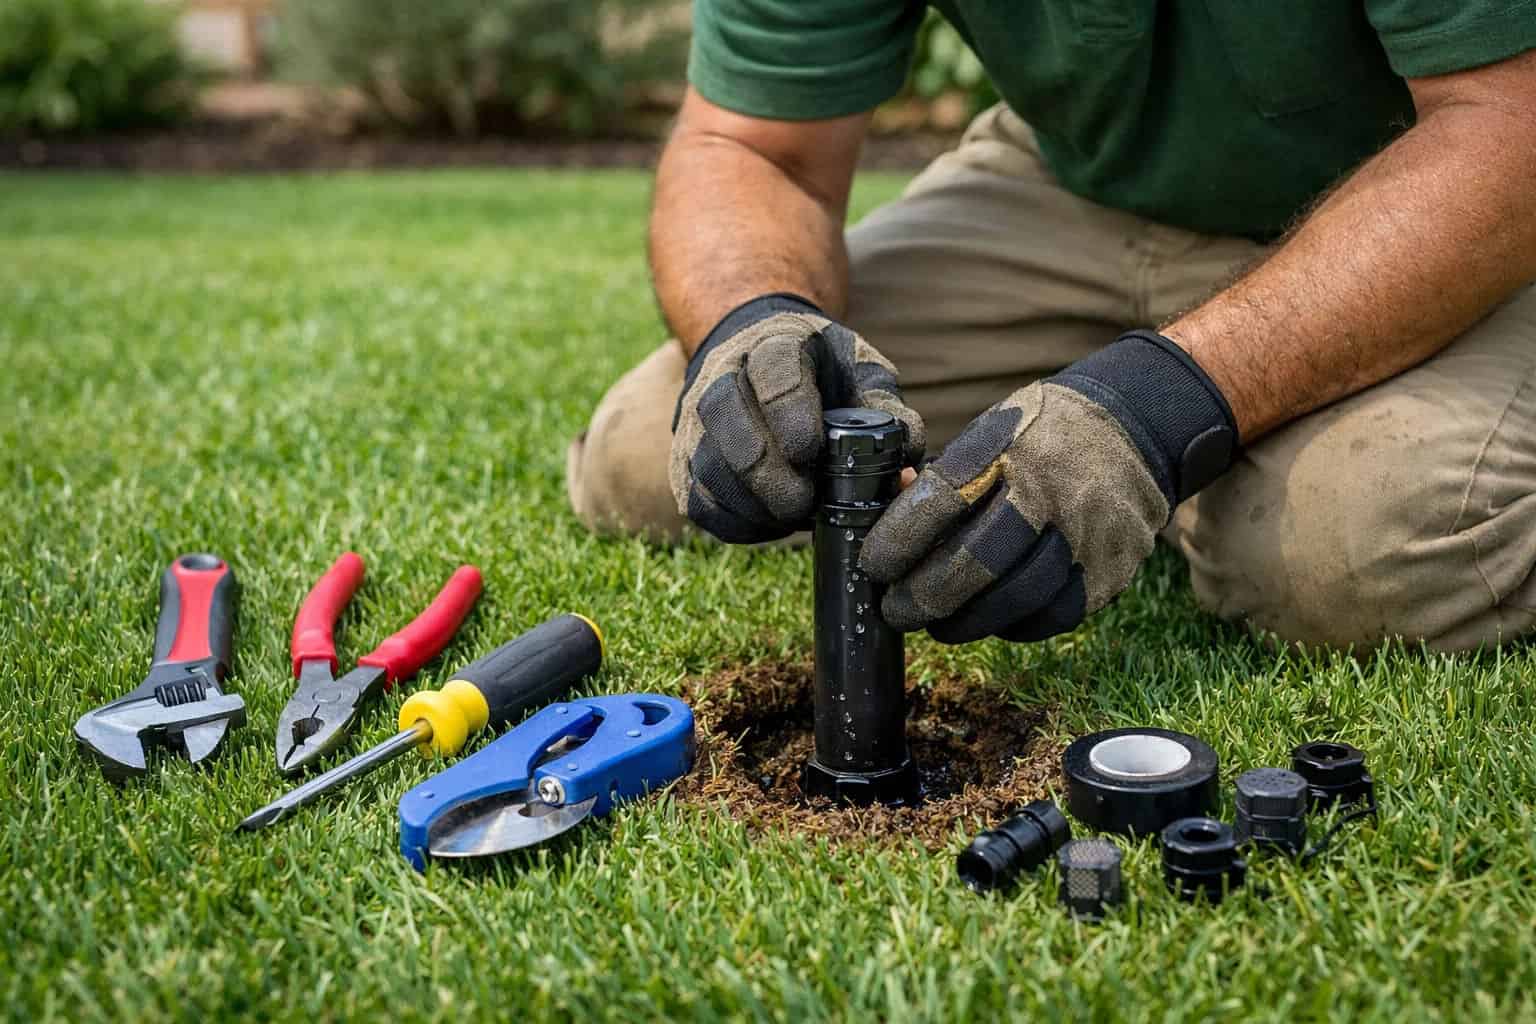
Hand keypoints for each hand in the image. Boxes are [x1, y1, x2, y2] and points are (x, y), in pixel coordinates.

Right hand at [671, 294, 925, 542]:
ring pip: (707, 466)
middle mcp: (722, 377)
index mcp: (773, 344)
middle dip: (768, 472)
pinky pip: (699, 502)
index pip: (772, 368)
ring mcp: (695, 421)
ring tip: (792, 516)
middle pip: (727, 421)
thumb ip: (887, 411)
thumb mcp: (861, 374)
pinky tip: (769, 524)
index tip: (811, 450)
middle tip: (805, 502)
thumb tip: (909, 466)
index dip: (789, 412)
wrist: (756, 362)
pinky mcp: (684, 463)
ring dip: (751, 503)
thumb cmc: (821, 375)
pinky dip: (735, 522)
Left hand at [860, 330, 1238, 642]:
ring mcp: (1087, 534)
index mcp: (1010, 447)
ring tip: (934, 623)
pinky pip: (1051, 616)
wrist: (1132, 432)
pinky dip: (1010, 625)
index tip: (872, 564)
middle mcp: (1052, 491)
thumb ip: (941, 478)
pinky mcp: (1110, 571)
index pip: (942, 500)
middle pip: (978, 560)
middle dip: (924, 595)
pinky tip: (988, 618)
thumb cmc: (1039, 438)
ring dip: (962, 621)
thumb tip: (883, 515)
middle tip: (894, 609)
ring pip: (1014, 599)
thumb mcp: (990, 433)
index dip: (898, 540)